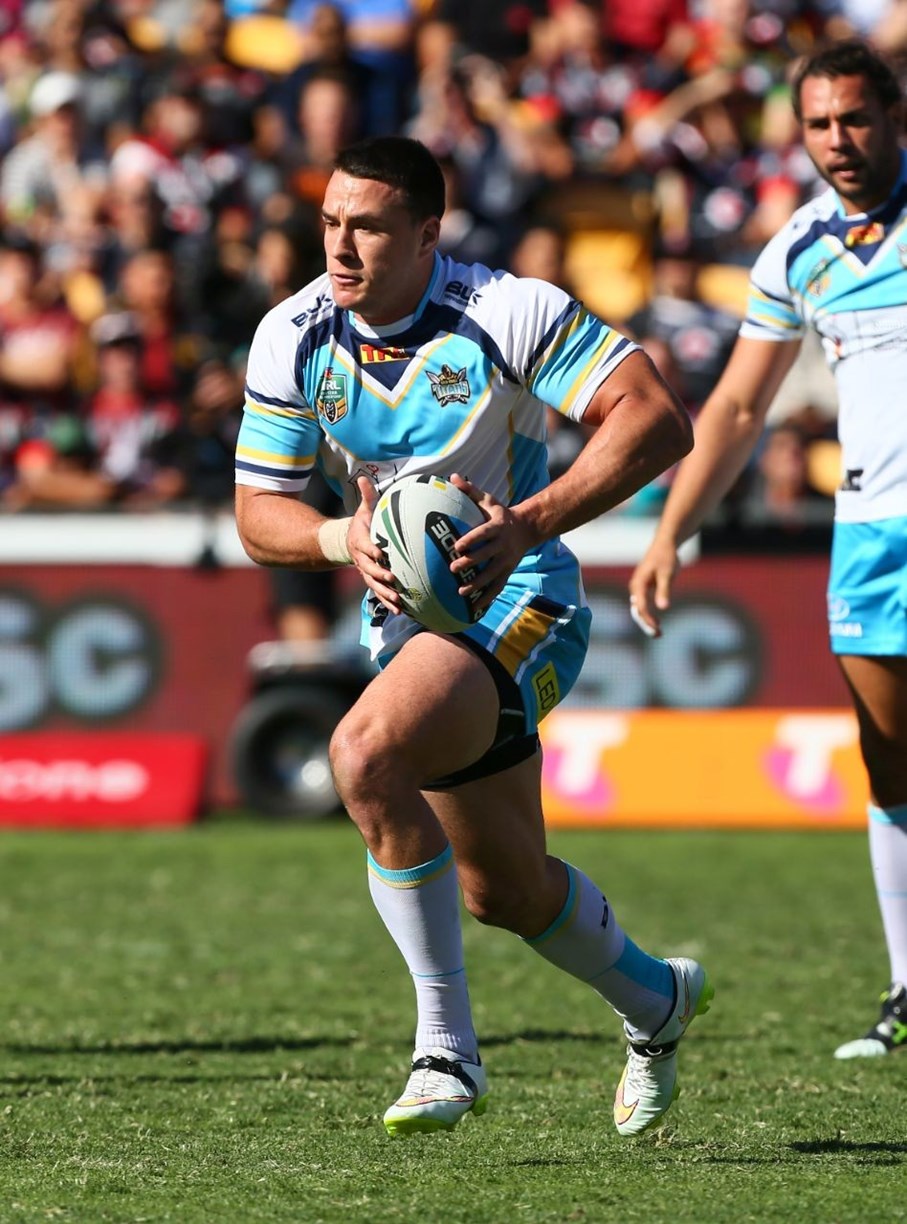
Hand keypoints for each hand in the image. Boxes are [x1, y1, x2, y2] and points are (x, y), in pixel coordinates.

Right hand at [347, 476, 402, 614]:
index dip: (373, 551)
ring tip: (398, 602)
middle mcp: (363, 561)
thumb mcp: (362, 510)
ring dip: (386, 595)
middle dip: (381, 576)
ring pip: (375, 586)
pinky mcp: (372, 582)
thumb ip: (366, 496)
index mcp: (361, 542)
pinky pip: (380, 594)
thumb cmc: (361, 524)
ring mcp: (367, 573)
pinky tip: (402, 611)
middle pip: (370, 570)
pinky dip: (389, 603)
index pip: (366, 547)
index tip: (382, 553)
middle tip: (393, 579)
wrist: (347, 543)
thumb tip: (364, 477)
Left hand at [448, 473, 534, 613]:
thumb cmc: (501, 513)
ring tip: (461, 592)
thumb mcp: (489, 500)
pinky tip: (475, 607)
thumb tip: (452, 477)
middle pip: (486, 556)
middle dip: (470, 563)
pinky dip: (488, 598)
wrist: (527, 528)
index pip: (483, 534)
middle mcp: (503, 545)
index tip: (457, 545)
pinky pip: (498, 587)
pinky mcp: (508, 571)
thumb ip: (470, 491)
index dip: (472, 539)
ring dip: (478, 585)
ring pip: (492, 575)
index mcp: (497, 527)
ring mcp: (507, 560)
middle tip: (453, 568)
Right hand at [627, 537, 679, 638]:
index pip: (641, 606)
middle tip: (658, 635)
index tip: (656, 628)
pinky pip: (643, 606)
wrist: (664, 544)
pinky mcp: (643, 589)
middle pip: (637, 610)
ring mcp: (637, 589)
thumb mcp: (667, 574)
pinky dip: (649, 615)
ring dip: (647, 622)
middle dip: (646, 624)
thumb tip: (663, 608)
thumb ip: (664, 591)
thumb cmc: (666, 557)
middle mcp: (635, 587)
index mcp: (638, 583)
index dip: (648, 619)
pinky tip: (657, 624)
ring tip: (658, 633)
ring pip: (639, 610)